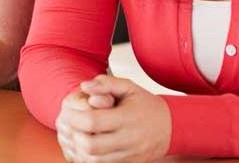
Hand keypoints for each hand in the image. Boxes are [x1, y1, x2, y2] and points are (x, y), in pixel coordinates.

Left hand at [55, 75, 170, 162]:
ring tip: (76, 136)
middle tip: (70, 126)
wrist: (171, 127)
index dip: (74, 118)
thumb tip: (85, 86)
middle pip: (90, 145)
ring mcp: (129, 155)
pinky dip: (89, 159)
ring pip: (94, 161)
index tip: (67, 112)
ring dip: (79, 150)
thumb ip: (106, 83)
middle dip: (74, 135)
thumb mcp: (130, 87)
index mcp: (128, 118)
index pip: (93, 121)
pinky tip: (85, 147)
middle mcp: (129, 140)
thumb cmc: (146, 106)